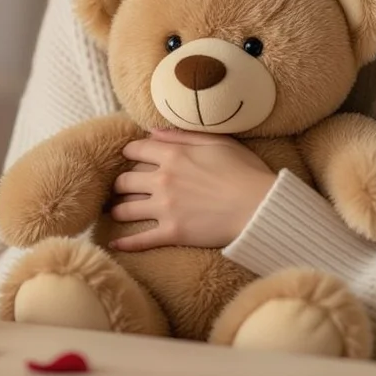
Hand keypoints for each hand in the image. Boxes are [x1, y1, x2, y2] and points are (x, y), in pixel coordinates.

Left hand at [109, 130, 276, 251]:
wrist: (260, 207)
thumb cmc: (245, 172)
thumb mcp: (217, 142)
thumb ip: (182, 135)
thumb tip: (153, 131)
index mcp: (173, 154)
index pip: (135, 149)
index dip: (129, 153)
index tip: (130, 158)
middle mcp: (163, 179)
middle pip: (124, 180)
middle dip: (120, 183)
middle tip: (120, 188)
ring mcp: (165, 208)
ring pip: (126, 209)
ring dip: (118, 210)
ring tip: (116, 212)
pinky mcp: (172, 233)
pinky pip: (140, 239)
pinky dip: (124, 243)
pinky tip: (115, 244)